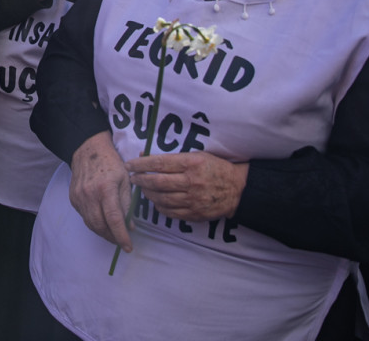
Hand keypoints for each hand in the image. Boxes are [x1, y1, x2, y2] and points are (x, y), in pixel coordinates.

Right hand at [69, 132, 132, 248]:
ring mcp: (78, 197)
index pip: (114, 219)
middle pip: (100, 225)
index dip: (121, 236)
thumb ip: (127, 204)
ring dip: (104, 233)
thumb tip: (129, 227)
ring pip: (91, 224)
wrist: (87, 150)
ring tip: (114, 234)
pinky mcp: (73, 199)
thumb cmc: (110, 163)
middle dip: (112, 238)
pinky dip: (95, 223)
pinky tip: (103, 221)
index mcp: (105, 188)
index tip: (128, 247)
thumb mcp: (125, 180)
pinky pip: (85, 217)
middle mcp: (89, 194)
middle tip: (122, 242)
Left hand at [125, 151, 248, 222]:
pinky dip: (159, 207)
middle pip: (157, 182)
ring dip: (148, 194)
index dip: (141, 165)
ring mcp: (193, 199)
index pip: (159, 163)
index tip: (129, 165)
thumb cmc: (215, 168)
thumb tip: (145, 156)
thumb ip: (173, 158)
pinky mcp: (195, 213)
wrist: (238, 189)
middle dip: (140, 180)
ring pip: (161, 198)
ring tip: (143, 190)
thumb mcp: (197, 156)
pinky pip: (170, 212)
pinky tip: (156, 202)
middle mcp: (191, 181)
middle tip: (133, 178)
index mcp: (191, 163)